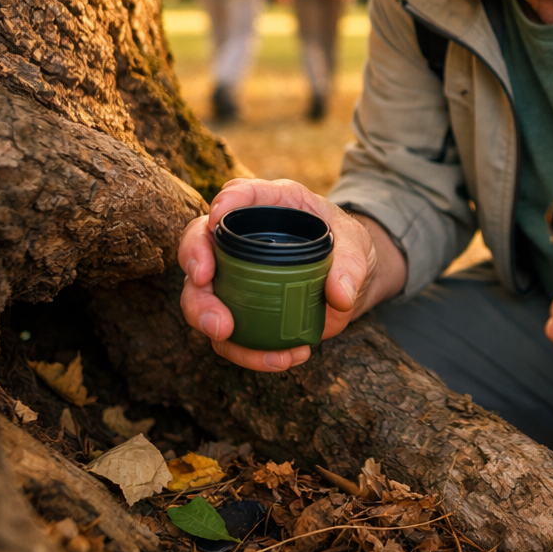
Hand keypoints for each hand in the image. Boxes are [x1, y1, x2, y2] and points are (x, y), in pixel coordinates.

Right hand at [178, 179, 379, 371]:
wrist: (351, 282)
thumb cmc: (348, 247)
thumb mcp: (358, 247)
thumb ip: (352, 265)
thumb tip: (339, 296)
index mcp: (272, 206)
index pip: (240, 193)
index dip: (225, 201)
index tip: (217, 218)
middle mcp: (242, 237)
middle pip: (200, 242)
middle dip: (194, 263)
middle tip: (205, 282)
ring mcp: (234, 275)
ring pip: (199, 293)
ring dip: (204, 315)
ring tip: (225, 333)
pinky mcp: (240, 310)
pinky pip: (230, 335)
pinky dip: (248, 352)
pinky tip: (282, 359)